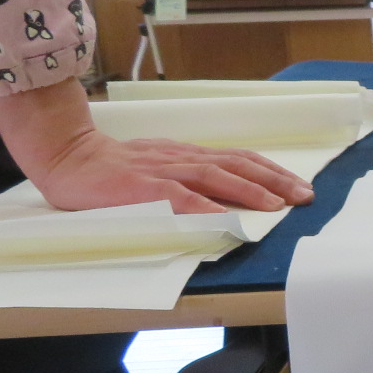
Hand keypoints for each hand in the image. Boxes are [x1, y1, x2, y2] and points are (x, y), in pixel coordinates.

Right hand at [32, 134, 313, 215]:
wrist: (66, 155)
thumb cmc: (114, 169)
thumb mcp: (160, 170)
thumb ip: (190, 181)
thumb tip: (229, 201)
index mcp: (188, 156)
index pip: (239, 159)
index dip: (272, 172)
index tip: (300, 187)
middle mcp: (182, 159)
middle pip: (237, 165)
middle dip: (275, 181)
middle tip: (305, 196)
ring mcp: (161, 171)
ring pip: (213, 175)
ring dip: (248, 191)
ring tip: (277, 206)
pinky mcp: (138, 186)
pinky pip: (175, 196)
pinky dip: (201, 206)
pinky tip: (223, 217)